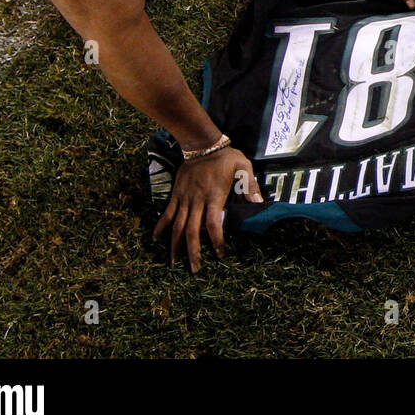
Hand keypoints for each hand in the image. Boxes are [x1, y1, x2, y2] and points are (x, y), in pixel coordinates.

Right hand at [152, 146, 262, 272]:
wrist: (202, 144)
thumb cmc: (226, 157)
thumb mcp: (243, 167)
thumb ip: (250, 186)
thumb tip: (258, 203)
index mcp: (214, 196)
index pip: (214, 223)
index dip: (216, 240)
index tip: (220, 255)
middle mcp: (197, 201)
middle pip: (192, 230)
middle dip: (193, 252)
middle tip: (194, 270)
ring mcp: (184, 198)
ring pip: (177, 225)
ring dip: (175, 245)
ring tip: (173, 263)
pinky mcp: (176, 194)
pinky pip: (167, 213)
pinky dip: (161, 226)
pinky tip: (156, 239)